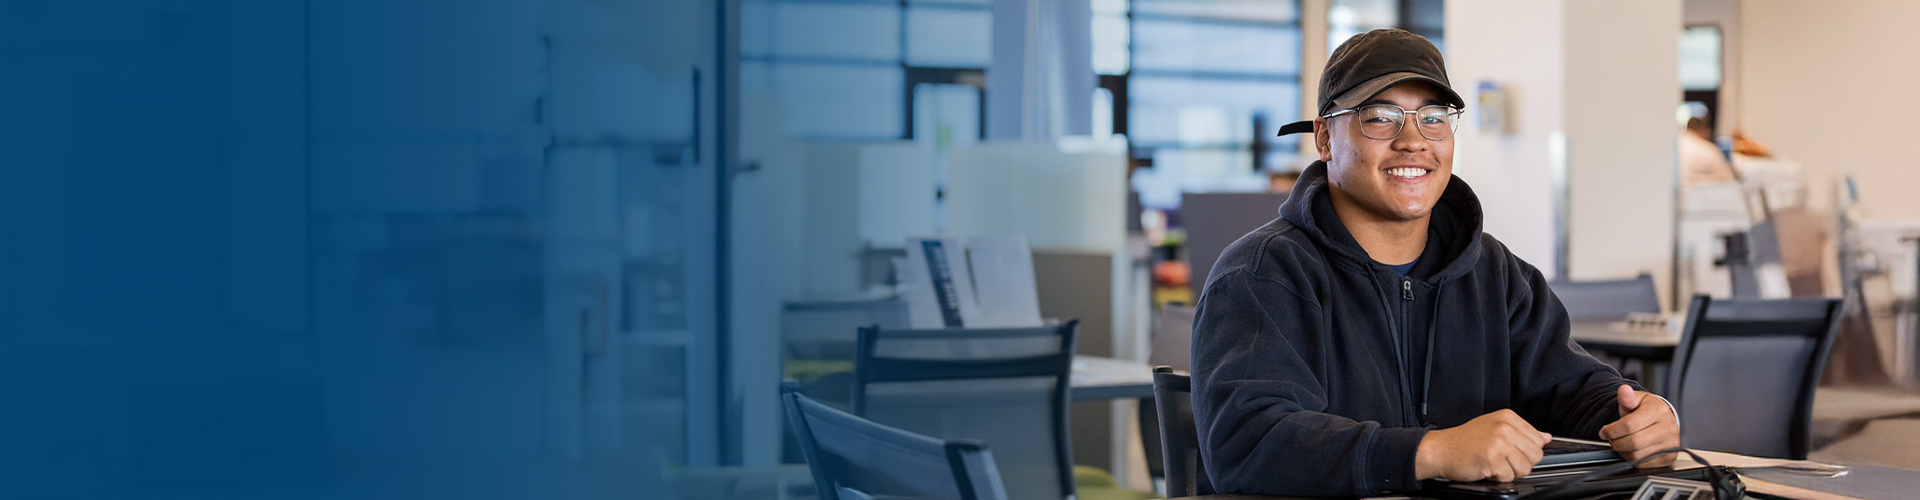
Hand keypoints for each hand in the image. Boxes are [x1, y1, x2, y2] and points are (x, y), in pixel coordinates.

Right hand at [1415, 409, 1550, 482]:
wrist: (1440, 450)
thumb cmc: (1464, 441)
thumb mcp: (1494, 427)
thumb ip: (1522, 432)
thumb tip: (1546, 437)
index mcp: (1508, 417)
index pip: (1538, 439)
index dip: (1525, 450)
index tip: (1510, 450)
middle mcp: (1505, 427)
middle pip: (1535, 455)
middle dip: (1520, 462)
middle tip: (1501, 459)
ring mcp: (1499, 442)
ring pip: (1526, 468)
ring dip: (1510, 471)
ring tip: (1494, 463)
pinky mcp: (1492, 459)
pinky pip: (1510, 477)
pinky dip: (1499, 478)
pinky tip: (1487, 468)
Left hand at [1598, 384, 1680, 467]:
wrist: (1662, 419)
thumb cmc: (1647, 409)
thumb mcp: (1635, 400)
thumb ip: (1626, 397)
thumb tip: (1623, 390)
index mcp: (1659, 411)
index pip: (1629, 425)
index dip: (1612, 430)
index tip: (1604, 431)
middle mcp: (1668, 428)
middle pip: (1633, 442)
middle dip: (1616, 442)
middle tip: (1612, 438)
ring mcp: (1670, 444)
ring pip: (1637, 455)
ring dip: (1622, 451)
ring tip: (1621, 442)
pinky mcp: (1668, 458)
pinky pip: (1643, 464)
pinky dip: (1632, 459)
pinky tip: (1631, 449)